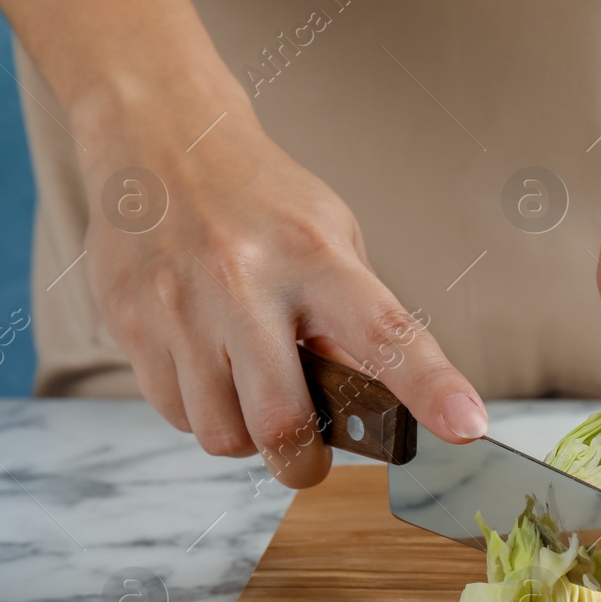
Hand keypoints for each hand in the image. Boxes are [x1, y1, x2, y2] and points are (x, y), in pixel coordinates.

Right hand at [76, 82, 488, 487]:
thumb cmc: (261, 201)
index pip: (386, 332)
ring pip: (221, 432)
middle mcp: (247, 281)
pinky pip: (173, 414)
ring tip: (250, 389)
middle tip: (309, 457)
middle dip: (302, 461)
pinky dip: (199, 411)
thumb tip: (373, 405)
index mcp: (317, 257)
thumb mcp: (331, 239)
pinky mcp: (132, 323)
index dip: (432, 386)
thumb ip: (355, 320)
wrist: (159, 140)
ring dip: (245, 436)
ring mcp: (182, 306)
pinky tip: (208, 367)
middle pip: (282, 420)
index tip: (468, 426)